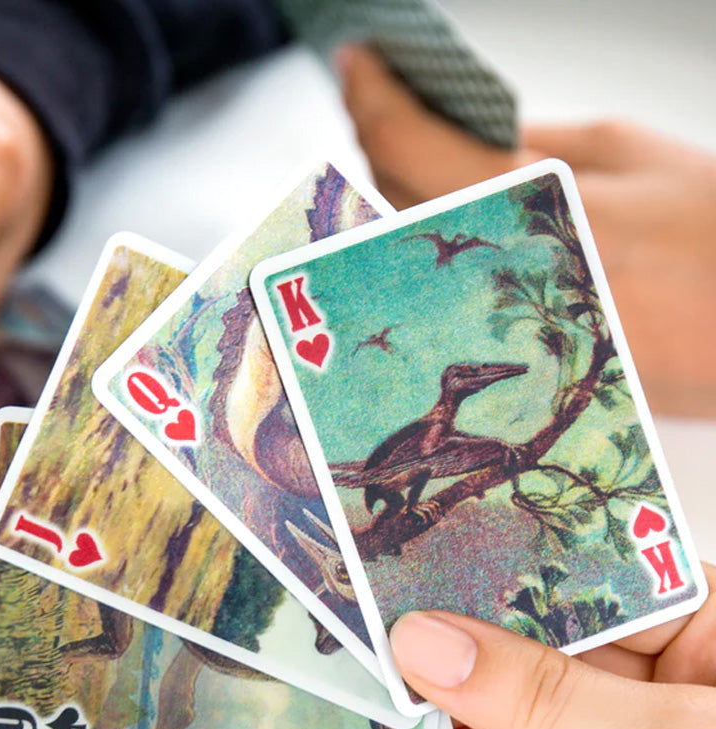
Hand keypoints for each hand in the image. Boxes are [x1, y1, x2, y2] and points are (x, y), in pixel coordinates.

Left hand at [338, 45, 715, 418]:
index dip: (371, 96)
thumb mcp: (630, 155)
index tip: (357, 60)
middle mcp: (499, 271)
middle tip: (373, 97)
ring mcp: (495, 323)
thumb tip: (458, 131)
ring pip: (401, 252)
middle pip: (390, 202)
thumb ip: (534, 143)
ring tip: (398, 148)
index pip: (410, 145)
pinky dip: (418, 244)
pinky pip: (431, 291)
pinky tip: (429, 213)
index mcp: (534, 201)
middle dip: (372, 142)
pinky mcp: (503, 359)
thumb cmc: (713, 234)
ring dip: (387, 194)